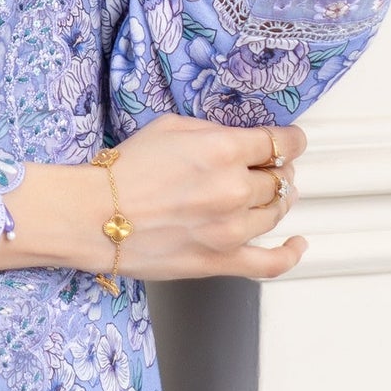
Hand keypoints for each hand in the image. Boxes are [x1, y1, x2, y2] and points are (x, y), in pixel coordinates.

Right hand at [0, 115, 308, 281]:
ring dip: (278, 199)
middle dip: (278, 169)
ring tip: (270, 194)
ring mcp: (232, 229)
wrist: (93, 215)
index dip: (291, 140)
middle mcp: (235, 188)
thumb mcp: (169, 127)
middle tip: (267, 167)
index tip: (290, 141)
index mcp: (224, 150)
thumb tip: (237, 141)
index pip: (281, 142)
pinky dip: (290, 253)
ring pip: (278, 212)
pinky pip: (271, 263)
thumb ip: (212, 132)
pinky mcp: (221, 261)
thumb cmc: (122, 171)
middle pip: (281, 178)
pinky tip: (297, 244)